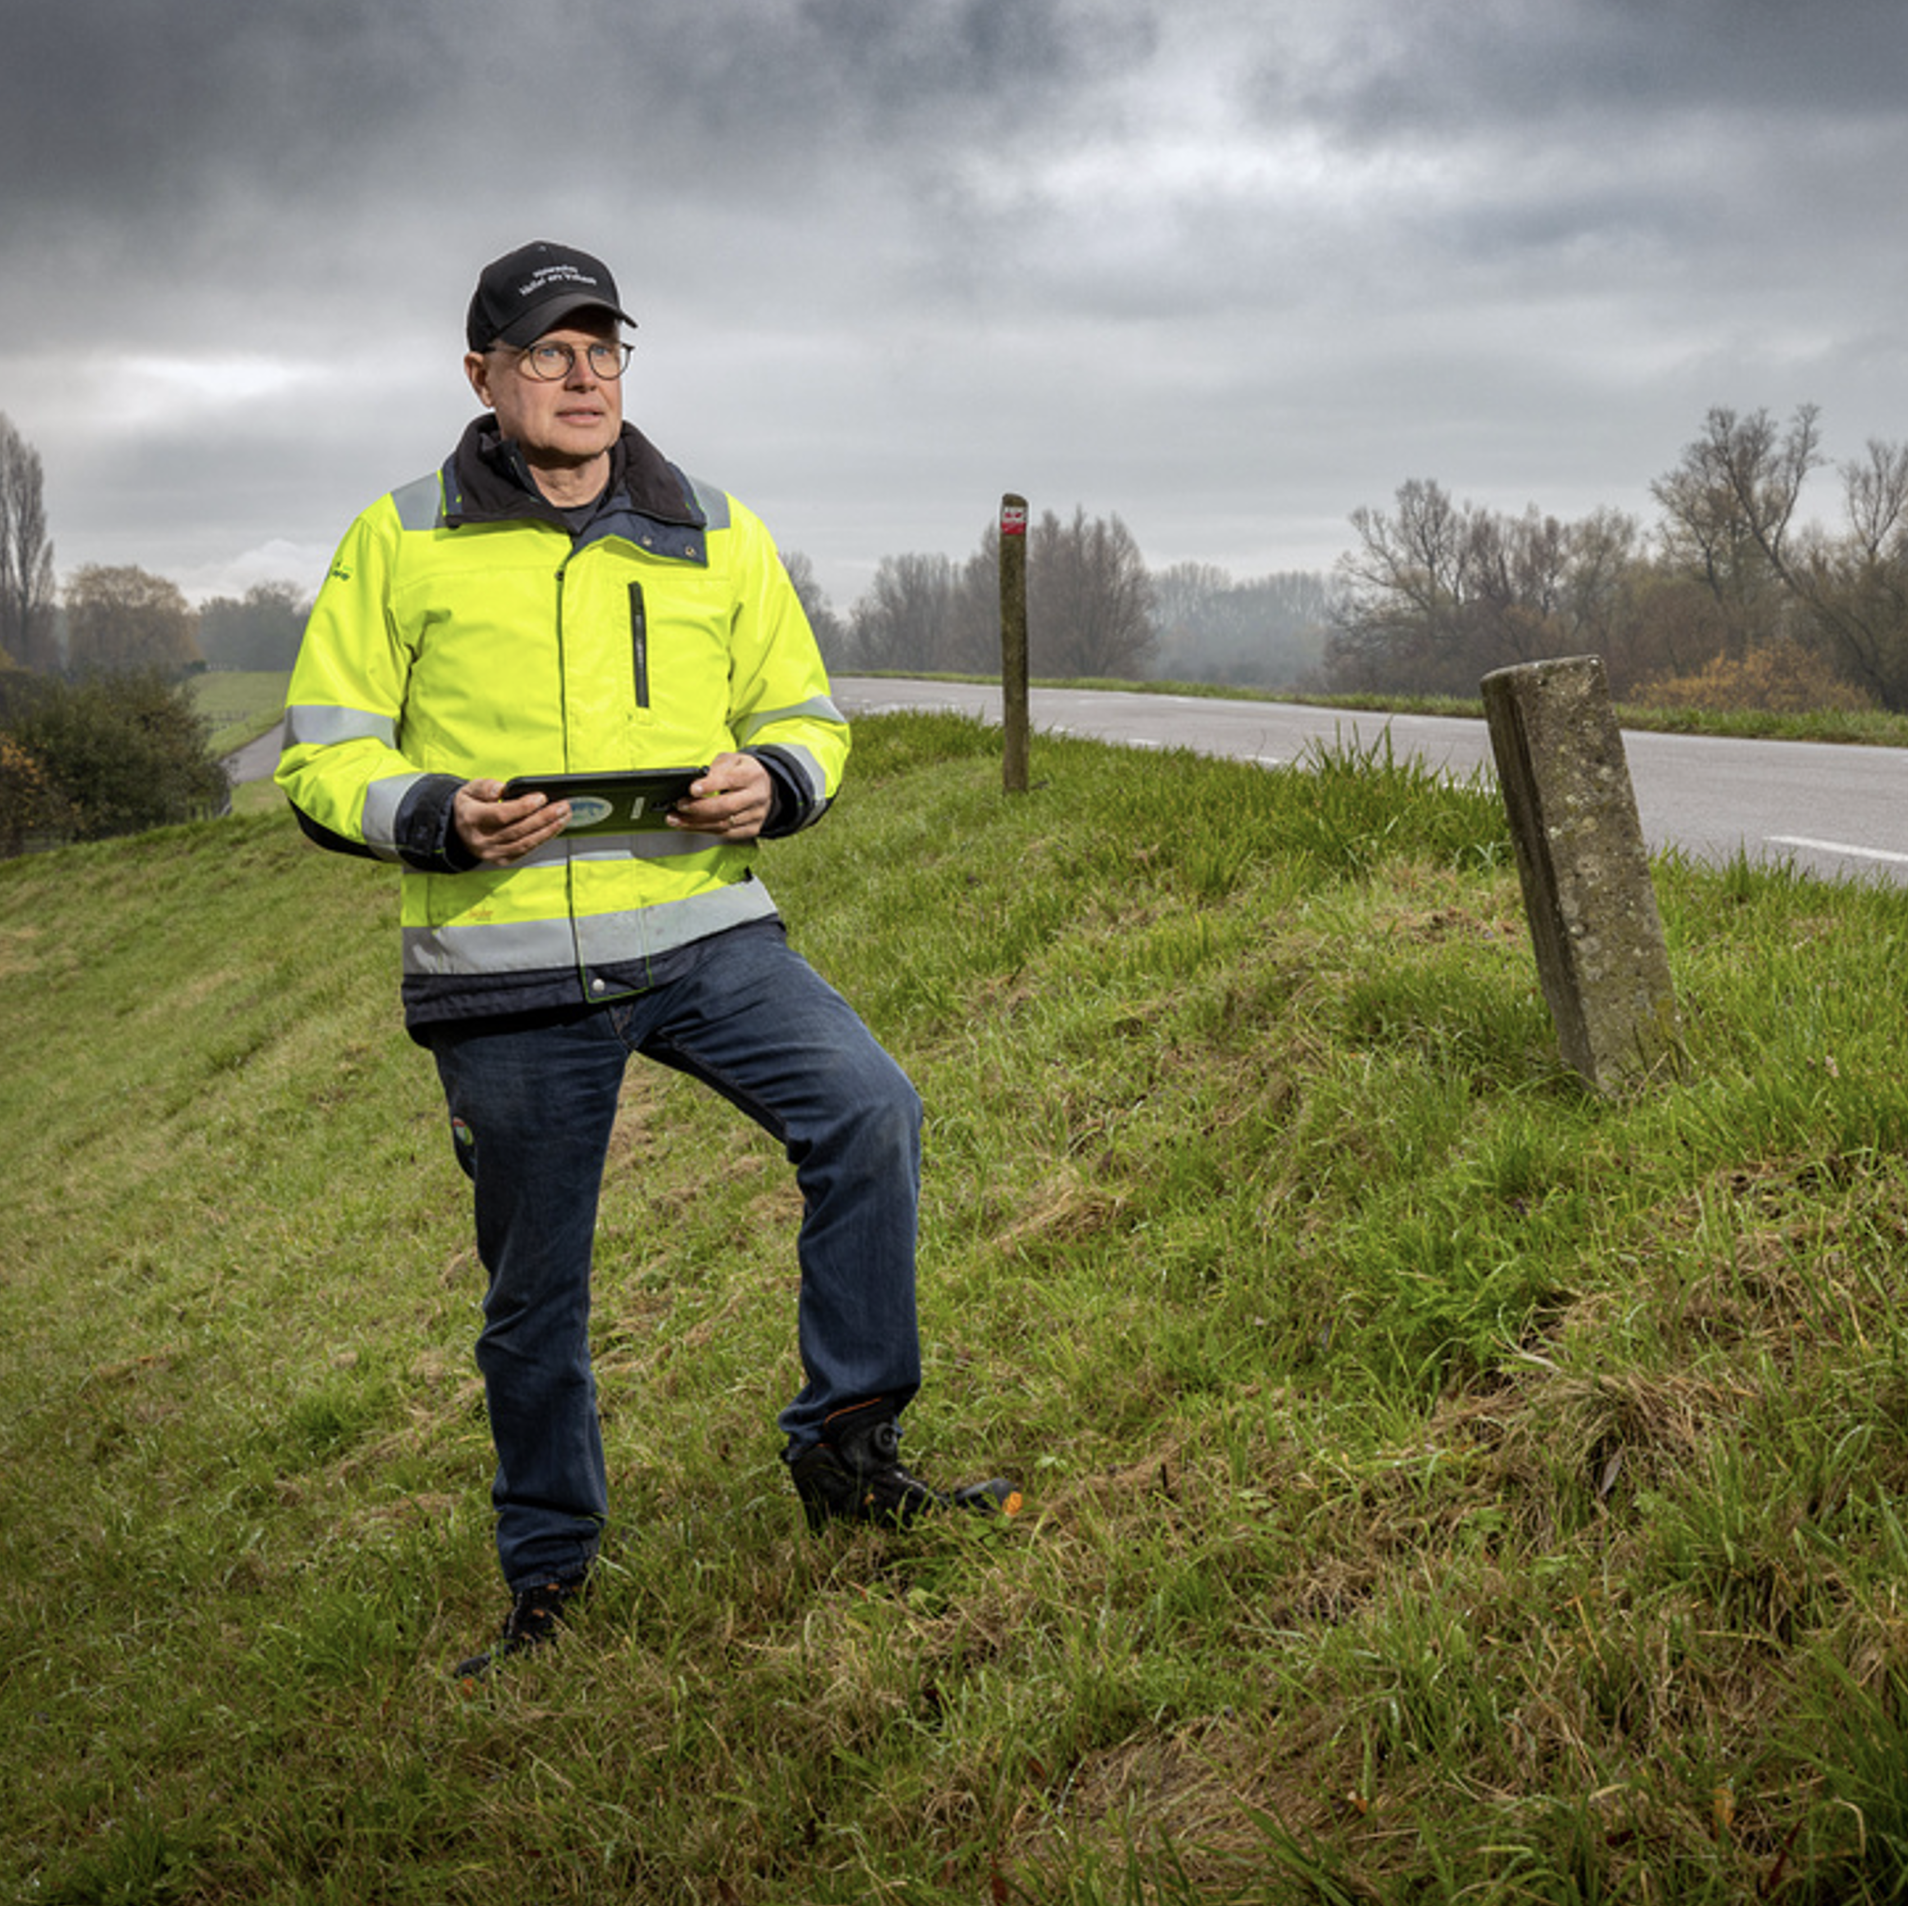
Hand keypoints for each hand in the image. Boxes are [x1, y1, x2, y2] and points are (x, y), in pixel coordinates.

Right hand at [453, 779, 571, 863]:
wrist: (458, 830)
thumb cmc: (469, 807)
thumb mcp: (469, 790)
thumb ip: (484, 786)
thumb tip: (500, 788)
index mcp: (472, 818)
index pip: (501, 815)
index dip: (523, 807)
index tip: (542, 797)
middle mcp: (481, 839)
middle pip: (518, 830)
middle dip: (544, 817)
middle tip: (563, 806)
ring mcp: (492, 853)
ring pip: (525, 842)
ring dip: (549, 830)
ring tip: (564, 816)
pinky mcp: (501, 860)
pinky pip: (525, 850)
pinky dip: (542, 839)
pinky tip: (554, 828)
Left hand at [667, 752, 771, 840]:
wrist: (765, 787)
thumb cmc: (743, 772)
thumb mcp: (732, 760)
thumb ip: (716, 768)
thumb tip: (696, 781)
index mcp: (752, 775)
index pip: (730, 780)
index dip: (709, 785)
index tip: (692, 789)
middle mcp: (756, 796)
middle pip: (726, 806)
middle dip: (698, 808)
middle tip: (679, 806)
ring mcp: (755, 815)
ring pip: (723, 824)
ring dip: (696, 824)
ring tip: (676, 819)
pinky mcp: (752, 829)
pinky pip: (725, 834)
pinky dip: (704, 831)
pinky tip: (690, 826)